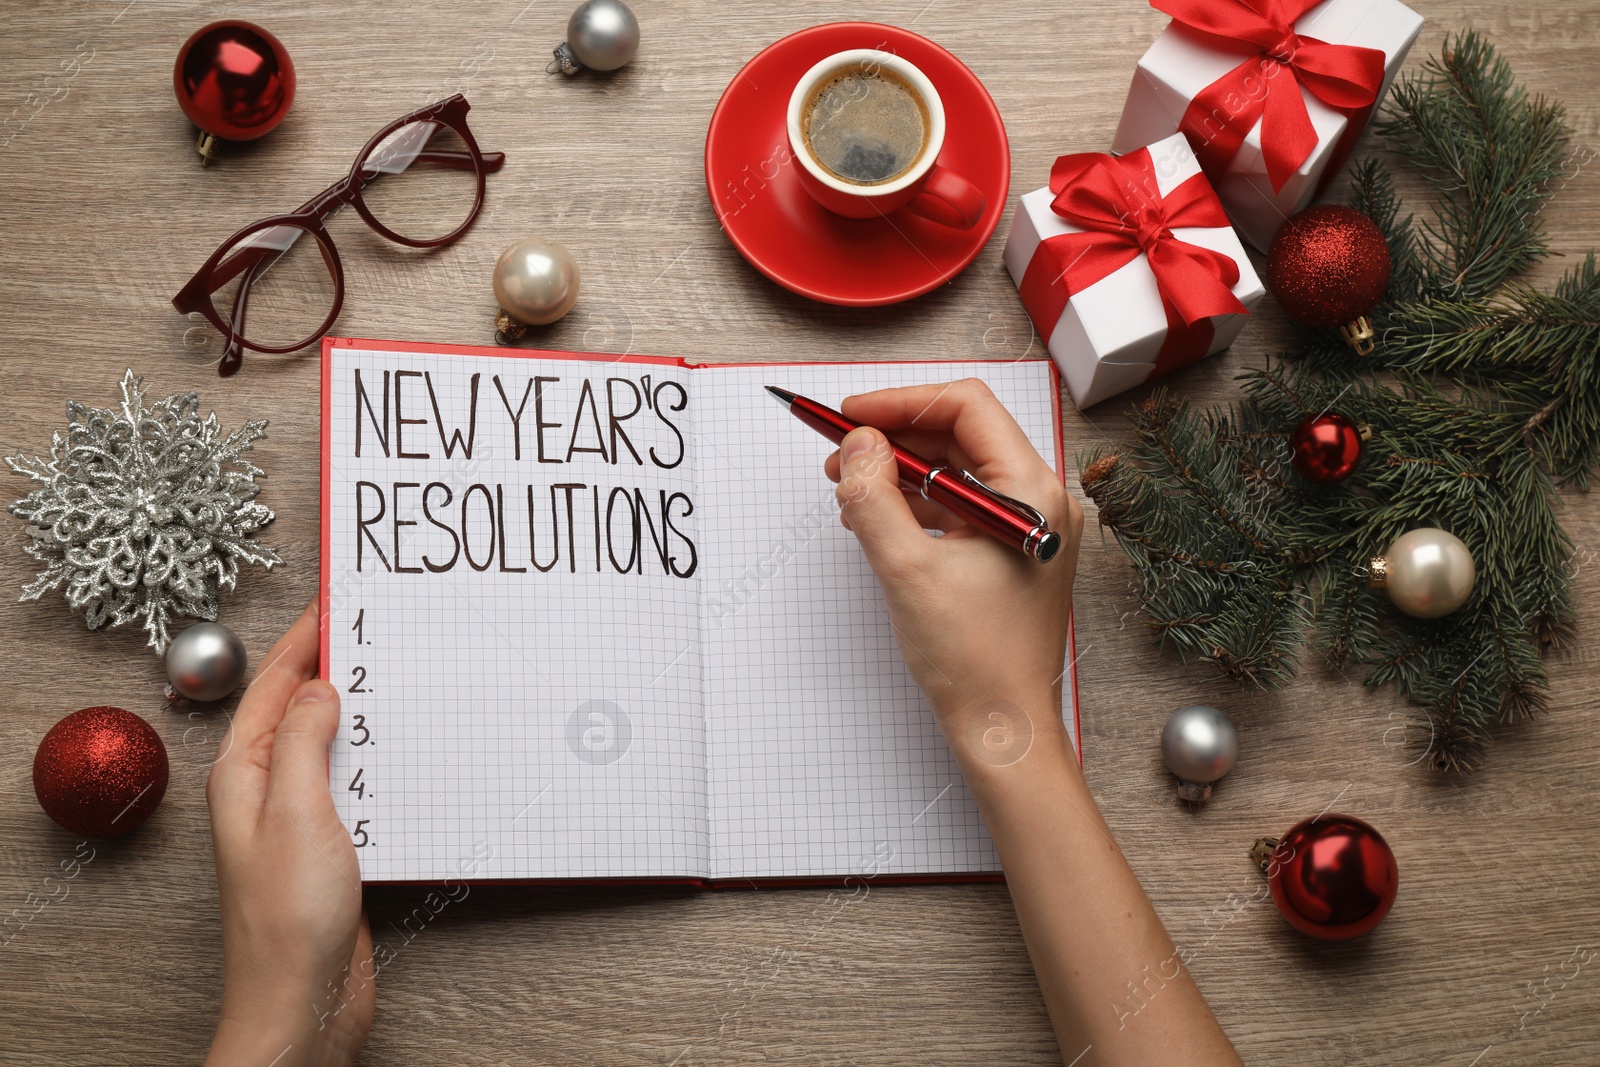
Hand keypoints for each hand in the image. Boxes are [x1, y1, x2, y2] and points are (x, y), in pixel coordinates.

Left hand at [205, 602, 373, 1066]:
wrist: (304, 1002)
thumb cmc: (287, 923)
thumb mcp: (296, 813)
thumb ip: (302, 743)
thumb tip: (317, 688)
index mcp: (245, 774)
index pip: (274, 684)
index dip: (306, 638)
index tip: (338, 599)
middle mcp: (269, 791)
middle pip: (302, 706)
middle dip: (336, 663)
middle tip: (378, 625)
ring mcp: (302, 819)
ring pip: (335, 742)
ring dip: (364, 709)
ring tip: (400, 673)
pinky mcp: (336, 845)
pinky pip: (357, 781)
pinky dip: (381, 755)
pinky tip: (409, 747)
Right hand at [824, 379, 1081, 761]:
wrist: (1003, 726)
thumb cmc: (975, 661)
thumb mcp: (907, 570)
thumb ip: (875, 498)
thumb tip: (858, 444)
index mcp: (1032, 493)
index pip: (967, 408)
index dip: (901, 403)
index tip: (851, 416)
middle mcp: (1039, 500)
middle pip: (961, 434)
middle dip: (895, 437)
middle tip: (841, 453)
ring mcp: (1026, 526)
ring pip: (956, 469)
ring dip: (900, 471)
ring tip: (850, 488)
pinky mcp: (1010, 550)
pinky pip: (959, 505)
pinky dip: (916, 503)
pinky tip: (876, 517)